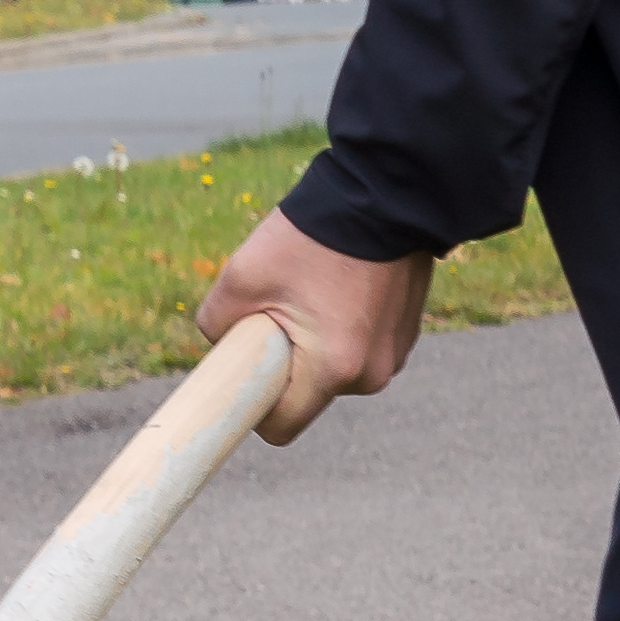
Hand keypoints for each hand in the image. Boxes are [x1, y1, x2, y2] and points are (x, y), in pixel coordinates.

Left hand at [197, 208, 434, 442]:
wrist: (385, 193)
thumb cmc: (310, 236)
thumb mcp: (239, 278)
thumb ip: (214, 326)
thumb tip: (221, 349)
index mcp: (333, 370)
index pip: (280, 427)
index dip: (252, 409)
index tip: (239, 384)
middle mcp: (372, 374)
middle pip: (306, 396)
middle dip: (283, 366)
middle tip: (277, 310)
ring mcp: (394, 355)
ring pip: (331, 371)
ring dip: (313, 345)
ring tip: (312, 290)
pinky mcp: (404, 335)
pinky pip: (356, 349)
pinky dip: (339, 329)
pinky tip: (338, 286)